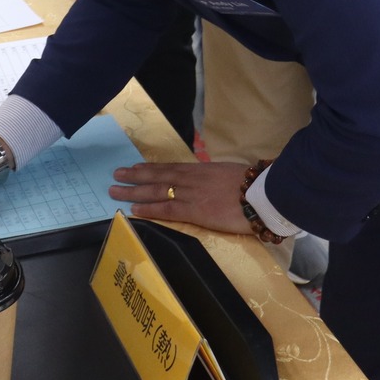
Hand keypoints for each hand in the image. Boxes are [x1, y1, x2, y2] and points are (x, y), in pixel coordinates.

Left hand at [110, 160, 252, 235]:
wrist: (263, 194)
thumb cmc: (254, 185)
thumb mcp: (231, 175)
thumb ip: (216, 178)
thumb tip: (211, 183)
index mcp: (202, 170)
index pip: (170, 168)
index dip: (151, 168)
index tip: (135, 167)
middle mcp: (192, 179)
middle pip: (158, 176)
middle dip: (135, 176)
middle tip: (116, 175)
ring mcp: (191, 194)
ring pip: (156, 190)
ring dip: (133, 191)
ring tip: (115, 190)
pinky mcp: (194, 211)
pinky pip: (166, 209)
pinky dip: (149, 208)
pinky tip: (134, 209)